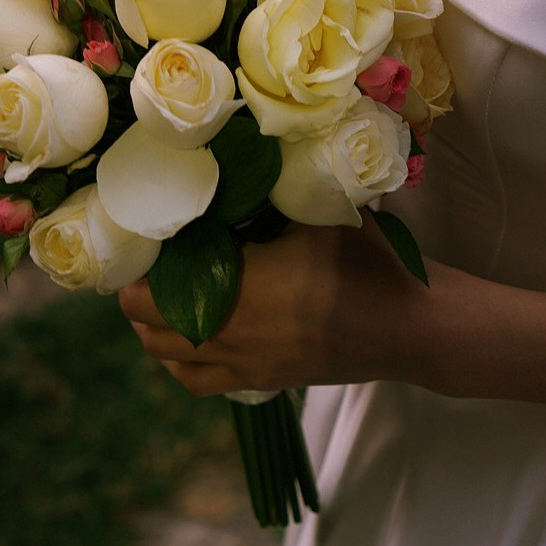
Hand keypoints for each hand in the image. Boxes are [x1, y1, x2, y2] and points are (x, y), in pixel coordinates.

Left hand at [117, 217, 434, 396]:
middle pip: (149, 326)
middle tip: (155, 260)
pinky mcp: (262, 382)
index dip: (136, 267)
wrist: (409, 327)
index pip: (147, 292)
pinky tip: (196, 337)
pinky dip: (184, 362)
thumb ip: (272, 192)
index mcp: (234, 288)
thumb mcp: (318, 213)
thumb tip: (236, 163)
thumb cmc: (367, 263)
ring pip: (169, 358)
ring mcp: (244, 365)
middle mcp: (228, 334)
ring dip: (157, 330)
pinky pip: (200, 381)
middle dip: (141, 294)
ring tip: (167, 296)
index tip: (145, 237)